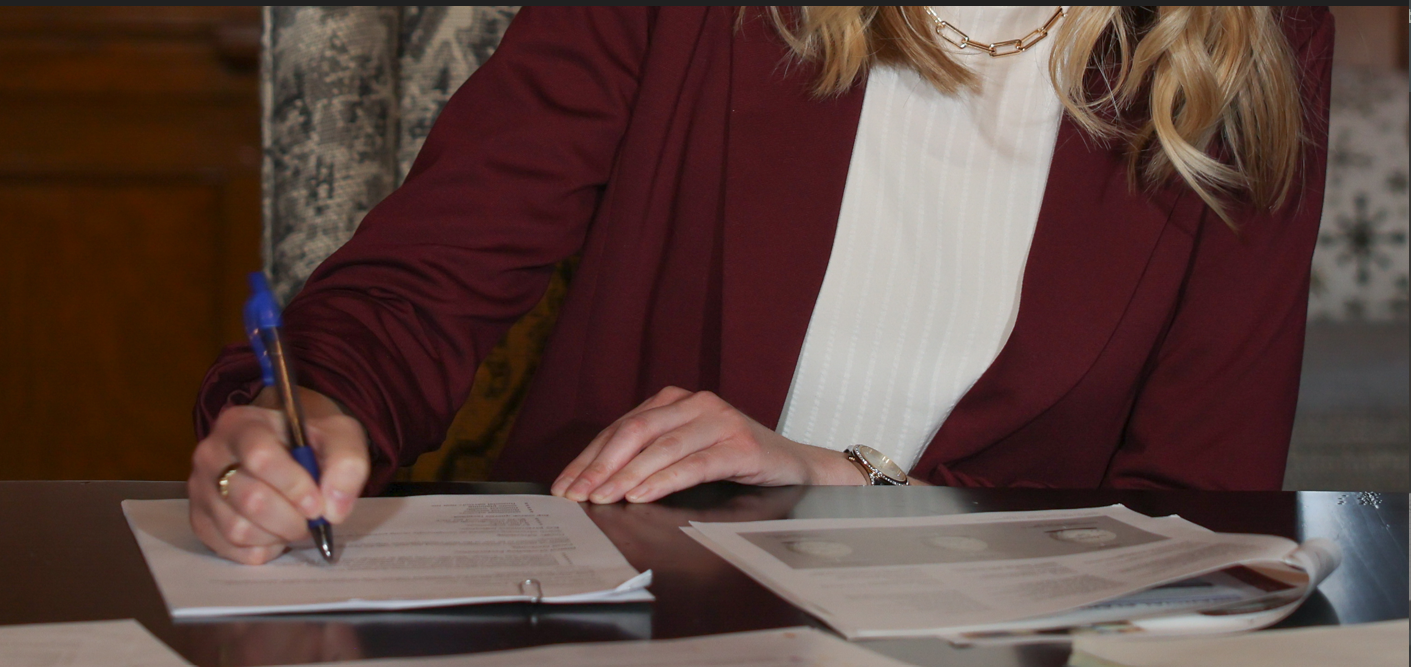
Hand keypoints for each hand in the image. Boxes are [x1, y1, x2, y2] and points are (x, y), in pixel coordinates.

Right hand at [188, 386, 369, 564]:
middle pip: (251, 499)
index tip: (317, 503)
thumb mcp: (340, 436)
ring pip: (238, 529)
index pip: (261, 457)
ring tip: (294, 521)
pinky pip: (232, 550)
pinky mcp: (200, 521)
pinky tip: (275, 531)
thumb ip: (347, 464)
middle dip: (292, 518)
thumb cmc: (311, 440)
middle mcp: (211, 455)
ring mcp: (200, 490)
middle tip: (312, 518)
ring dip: (278, 535)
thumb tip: (333, 510)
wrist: (288, 448)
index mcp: (241, 424)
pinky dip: (263, 549)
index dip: (294, 486)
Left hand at [550, 387, 865, 503]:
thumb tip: (597, 484)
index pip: (621, 428)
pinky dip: (664, 479)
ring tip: (603, 498)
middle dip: (600, 466)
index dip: (588, 457)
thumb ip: (649, 457)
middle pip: (635, 431)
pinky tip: (643, 494)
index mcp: (675, 401)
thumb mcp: (687, 452)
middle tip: (576, 494)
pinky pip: (694, 463)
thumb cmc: (736, 461)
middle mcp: (695, 403)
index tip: (564, 485)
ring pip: (661, 446)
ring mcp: (719, 420)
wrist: (797, 466)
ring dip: (627, 475)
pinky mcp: (739, 445)